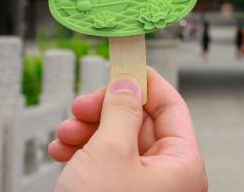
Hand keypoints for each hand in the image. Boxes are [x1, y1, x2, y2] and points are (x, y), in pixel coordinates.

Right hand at [49, 67, 206, 191]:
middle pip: (140, 123)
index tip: (120, 64)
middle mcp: (169, 179)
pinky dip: (82, 153)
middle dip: (104, 109)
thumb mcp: (110, 152)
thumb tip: (130, 81)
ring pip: (118, 144)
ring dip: (87, 130)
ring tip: (63, 134)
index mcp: (183, 165)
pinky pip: (105, 166)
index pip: (171, 107)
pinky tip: (60, 151)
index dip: (145, 82)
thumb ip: (121, 109)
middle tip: (78, 105)